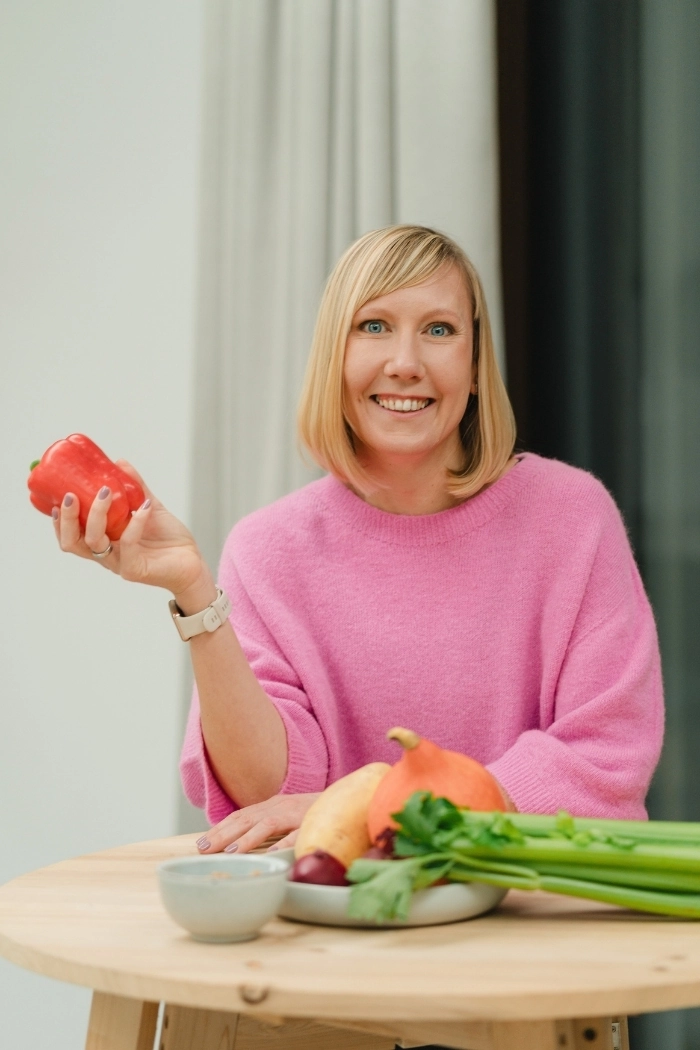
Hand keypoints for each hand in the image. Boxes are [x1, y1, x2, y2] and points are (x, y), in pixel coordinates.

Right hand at [53, 460, 207, 596]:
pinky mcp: (134, 569)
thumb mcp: (148, 507)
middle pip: (72, 542)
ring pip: (94, 542)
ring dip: (96, 513)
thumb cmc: (168, 538)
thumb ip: (134, 488)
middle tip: (71, 495)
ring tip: (106, 491)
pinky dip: (135, 521)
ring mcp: (119, 563)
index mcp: (103, 541)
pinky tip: (145, 506)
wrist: (193, 562)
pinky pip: (127, 542)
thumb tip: (119, 462)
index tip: (59, 496)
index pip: (70, 535)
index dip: (59, 520)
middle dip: (67, 518)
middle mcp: (106, 555)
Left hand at [195, 793, 320, 854]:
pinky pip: (297, 833)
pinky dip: (284, 844)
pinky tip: (272, 855)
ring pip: (266, 825)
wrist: (346, 798)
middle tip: (203, 849)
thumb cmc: (315, 812)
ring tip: (229, 854)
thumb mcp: (288, 816)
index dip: (219, 828)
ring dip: (246, 840)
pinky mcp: (312, 822)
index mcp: (273, 805)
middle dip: (222, 834)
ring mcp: (296, 813)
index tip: (201, 843)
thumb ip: (269, 826)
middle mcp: (280, 806)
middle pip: (246, 819)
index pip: (240, 816)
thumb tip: (242, 844)